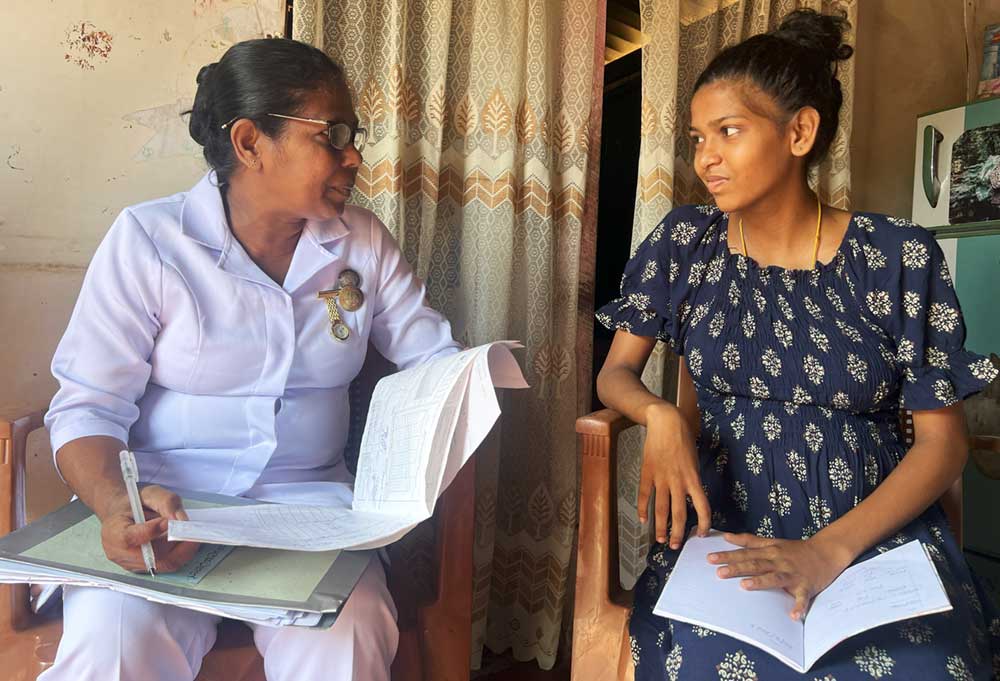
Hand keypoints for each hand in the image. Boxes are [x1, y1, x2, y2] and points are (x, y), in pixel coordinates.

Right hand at [99, 485, 199, 573]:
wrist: (120, 512)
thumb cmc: (133, 501)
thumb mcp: (150, 492)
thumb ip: (166, 502)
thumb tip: (181, 520)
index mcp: (113, 531)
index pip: (132, 538)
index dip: (153, 531)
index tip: (170, 521)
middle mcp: (118, 553)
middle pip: (152, 555)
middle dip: (176, 543)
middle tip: (192, 530)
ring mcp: (130, 564)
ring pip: (163, 563)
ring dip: (182, 549)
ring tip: (190, 533)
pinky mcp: (142, 568)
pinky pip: (165, 565)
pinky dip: (179, 553)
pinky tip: (184, 540)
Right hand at [639, 403, 710, 549]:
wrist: (665, 421)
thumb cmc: (684, 437)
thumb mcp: (694, 459)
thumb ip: (692, 479)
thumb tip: (691, 497)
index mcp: (693, 477)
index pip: (702, 507)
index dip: (704, 523)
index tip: (702, 533)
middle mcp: (678, 481)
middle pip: (679, 513)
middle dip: (678, 533)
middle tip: (677, 545)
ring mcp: (661, 478)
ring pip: (661, 509)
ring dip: (661, 527)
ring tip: (661, 539)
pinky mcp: (647, 473)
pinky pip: (645, 495)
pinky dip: (643, 509)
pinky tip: (643, 520)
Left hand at [707, 532, 853, 619]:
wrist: (826, 552)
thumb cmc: (796, 550)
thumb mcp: (772, 541)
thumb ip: (749, 540)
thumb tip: (727, 537)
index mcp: (770, 551)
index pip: (745, 553)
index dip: (728, 556)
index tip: (710, 558)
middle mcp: (779, 561)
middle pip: (755, 564)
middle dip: (737, 567)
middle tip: (719, 572)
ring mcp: (792, 574)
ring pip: (774, 577)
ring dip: (760, 582)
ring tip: (745, 586)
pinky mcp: (807, 586)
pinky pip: (803, 598)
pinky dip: (799, 606)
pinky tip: (794, 616)